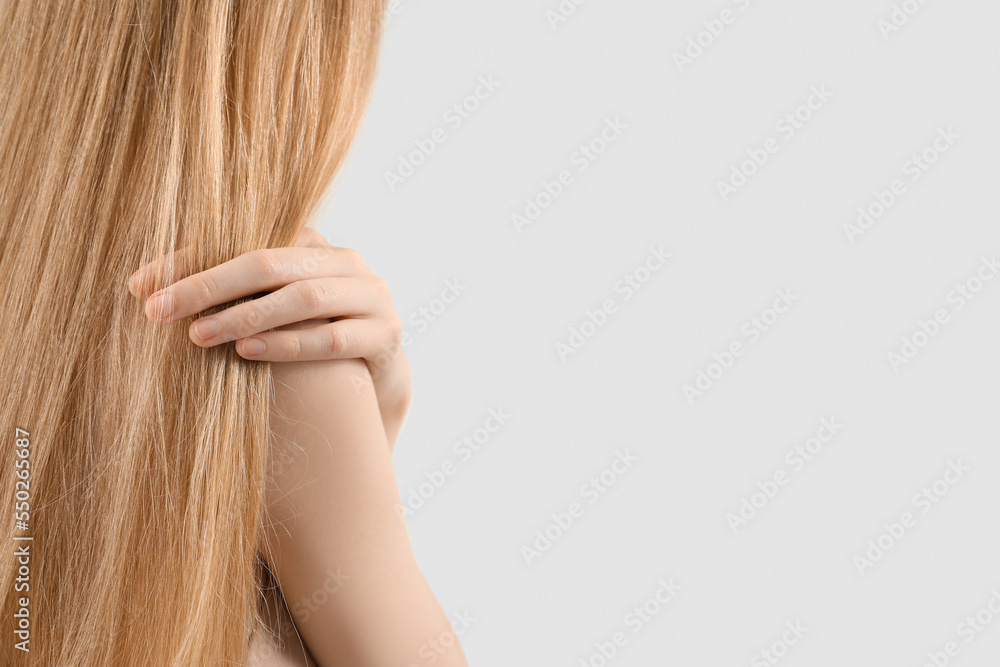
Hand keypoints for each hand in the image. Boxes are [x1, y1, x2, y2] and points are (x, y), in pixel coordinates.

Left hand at [128, 228, 411, 447]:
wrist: (378, 383)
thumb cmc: (312, 340)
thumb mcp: (273, 311)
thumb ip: (231, 292)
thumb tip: (143, 286)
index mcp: (315, 244)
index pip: (245, 240)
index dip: (193, 260)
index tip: (142, 286)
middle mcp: (347, 263)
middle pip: (271, 262)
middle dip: (210, 286)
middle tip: (159, 311)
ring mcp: (372, 298)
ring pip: (304, 298)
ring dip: (246, 316)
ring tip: (198, 335)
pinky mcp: (385, 337)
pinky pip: (333, 338)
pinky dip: (288, 345)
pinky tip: (248, 352)